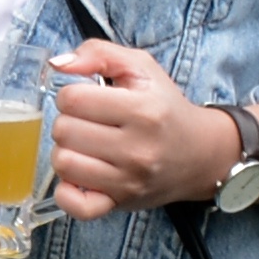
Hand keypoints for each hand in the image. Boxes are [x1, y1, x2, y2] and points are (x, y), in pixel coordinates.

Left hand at [45, 41, 231, 216]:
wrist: (200, 153)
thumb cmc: (164, 107)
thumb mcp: (141, 67)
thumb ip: (98, 53)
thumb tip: (58, 64)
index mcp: (142, 109)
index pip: (72, 99)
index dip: (71, 94)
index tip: (87, 99)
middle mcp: (137, 148)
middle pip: (63, 131)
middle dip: (68, 121)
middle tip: (87, 122)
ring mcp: (129, 180)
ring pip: (64, 163)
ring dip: (66, 151)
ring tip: (84, 146)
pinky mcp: (121, 203)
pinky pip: (76, 206)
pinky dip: (68, 192)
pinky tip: (79, 176)